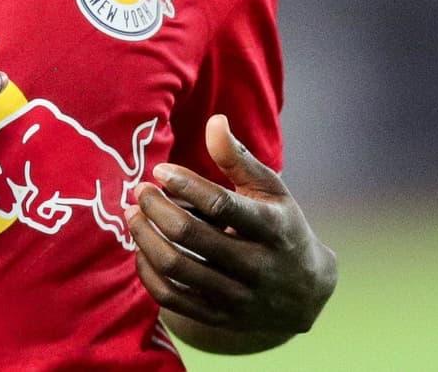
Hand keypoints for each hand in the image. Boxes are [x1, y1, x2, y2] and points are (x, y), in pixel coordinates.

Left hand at [126, 115, 336, 346]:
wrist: (304, 292)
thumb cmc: (280, 225)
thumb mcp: (270, 189)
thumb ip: (238, 157)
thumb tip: (215, 120)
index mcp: (272, 228)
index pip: (221, 205)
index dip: (185, 184)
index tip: (160, 170)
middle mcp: (256, 266)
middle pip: (191, 236)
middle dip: (156, 208)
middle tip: (139, 191)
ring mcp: (238, 297)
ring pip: (177, 268)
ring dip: (145, 238)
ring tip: (133, 215)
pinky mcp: (220, 317)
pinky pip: (172, 298)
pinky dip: (148, 272)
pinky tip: (140, 248)